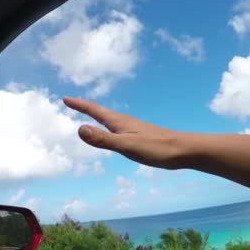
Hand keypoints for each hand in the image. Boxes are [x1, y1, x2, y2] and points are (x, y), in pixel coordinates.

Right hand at [63, 96, 189, 168]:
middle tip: (72, 103)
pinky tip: (113, 131)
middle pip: (100, 111)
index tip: (65, 98)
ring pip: (109, 118)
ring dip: (96, 115)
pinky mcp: (139, 135)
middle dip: (85, 107)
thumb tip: (79, 129)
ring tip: (88, 113)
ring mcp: (132, 128)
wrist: (184, 150)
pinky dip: (107, 125)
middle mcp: (124, 121)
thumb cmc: (156, 148)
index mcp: (118, 122)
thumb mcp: (126, 146)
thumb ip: (103, 139)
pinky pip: (117, 127)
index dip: (79, 105)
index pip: (94, 110)